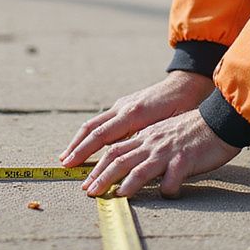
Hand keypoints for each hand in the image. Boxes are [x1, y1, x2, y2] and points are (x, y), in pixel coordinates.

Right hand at [60, 71, 213, 169]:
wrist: (185, 84)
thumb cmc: (181, 108)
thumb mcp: (168, 126)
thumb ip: (147, 139)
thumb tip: (130, 156)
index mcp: (132, 114)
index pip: (101, 134)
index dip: (84, 151)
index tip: (71, 164)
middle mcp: (123, 107)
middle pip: (91, 128)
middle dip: (76, 147)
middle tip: (63, 164)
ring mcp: (122, 105)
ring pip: (94, 123)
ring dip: (80, 140)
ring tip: (68, 156)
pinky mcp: (124, 105)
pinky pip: (102, 120)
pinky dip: (90, 133)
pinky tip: (86, 143)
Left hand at [81, 109, 240, 197]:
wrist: (220, 120)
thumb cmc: (194, 130)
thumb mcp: (165, 135)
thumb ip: (149, 146)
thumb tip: (133, 165)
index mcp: (147, 135)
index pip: (115, 149)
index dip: (98, 165)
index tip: (87, 180)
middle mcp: (152, 141)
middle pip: (119, 157)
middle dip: (101, 175)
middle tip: (88, 191)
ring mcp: (168, 150)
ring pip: (139, 167)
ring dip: (123, 183)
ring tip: (112, 196)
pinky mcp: (185, 158)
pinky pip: (172, 178)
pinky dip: (166, 189)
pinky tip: (163, 196)